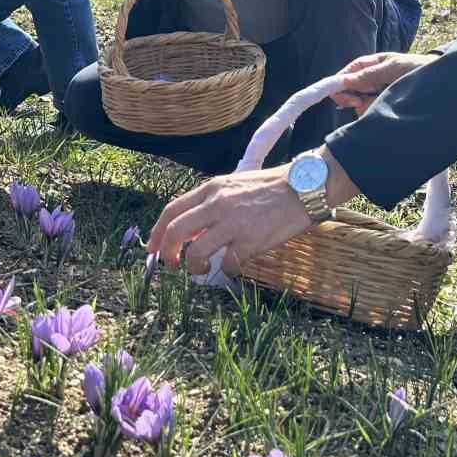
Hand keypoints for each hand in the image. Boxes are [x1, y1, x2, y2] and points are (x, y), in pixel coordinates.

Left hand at [149, 167, 311, 275]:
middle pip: (177, 232)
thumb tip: (191, 231)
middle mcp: (217, 204)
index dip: (157, 233)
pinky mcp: (250, 240)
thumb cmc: (270, 188)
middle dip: (169, 254)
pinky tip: (235, 266)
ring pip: (196, 253)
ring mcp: (233, 223)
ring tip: (204, 268)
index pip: (172, 211)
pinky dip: (227, 270)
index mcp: (210, 189)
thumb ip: (211, 204)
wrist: (303, 188)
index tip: (154, 250)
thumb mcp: (233, 186)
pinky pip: (228, 264)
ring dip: (195, 267)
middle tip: (173, 265)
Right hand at [328, 51, 437, 114]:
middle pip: (351, 91)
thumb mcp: (393, 68)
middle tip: (363, 103)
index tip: (343, 97)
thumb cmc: (419, 69)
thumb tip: (344, 81)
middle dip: (354, 99)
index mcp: (373, 64)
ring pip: (361, 105)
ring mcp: (380, 94)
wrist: (443, 83)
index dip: (341, 84)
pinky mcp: (386, 107)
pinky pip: (372, 113)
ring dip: (368, 107)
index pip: (349, 72)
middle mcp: (374, 80)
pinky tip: (388, 109)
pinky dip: (376, 113)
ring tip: (384, 103)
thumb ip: (369, 74)